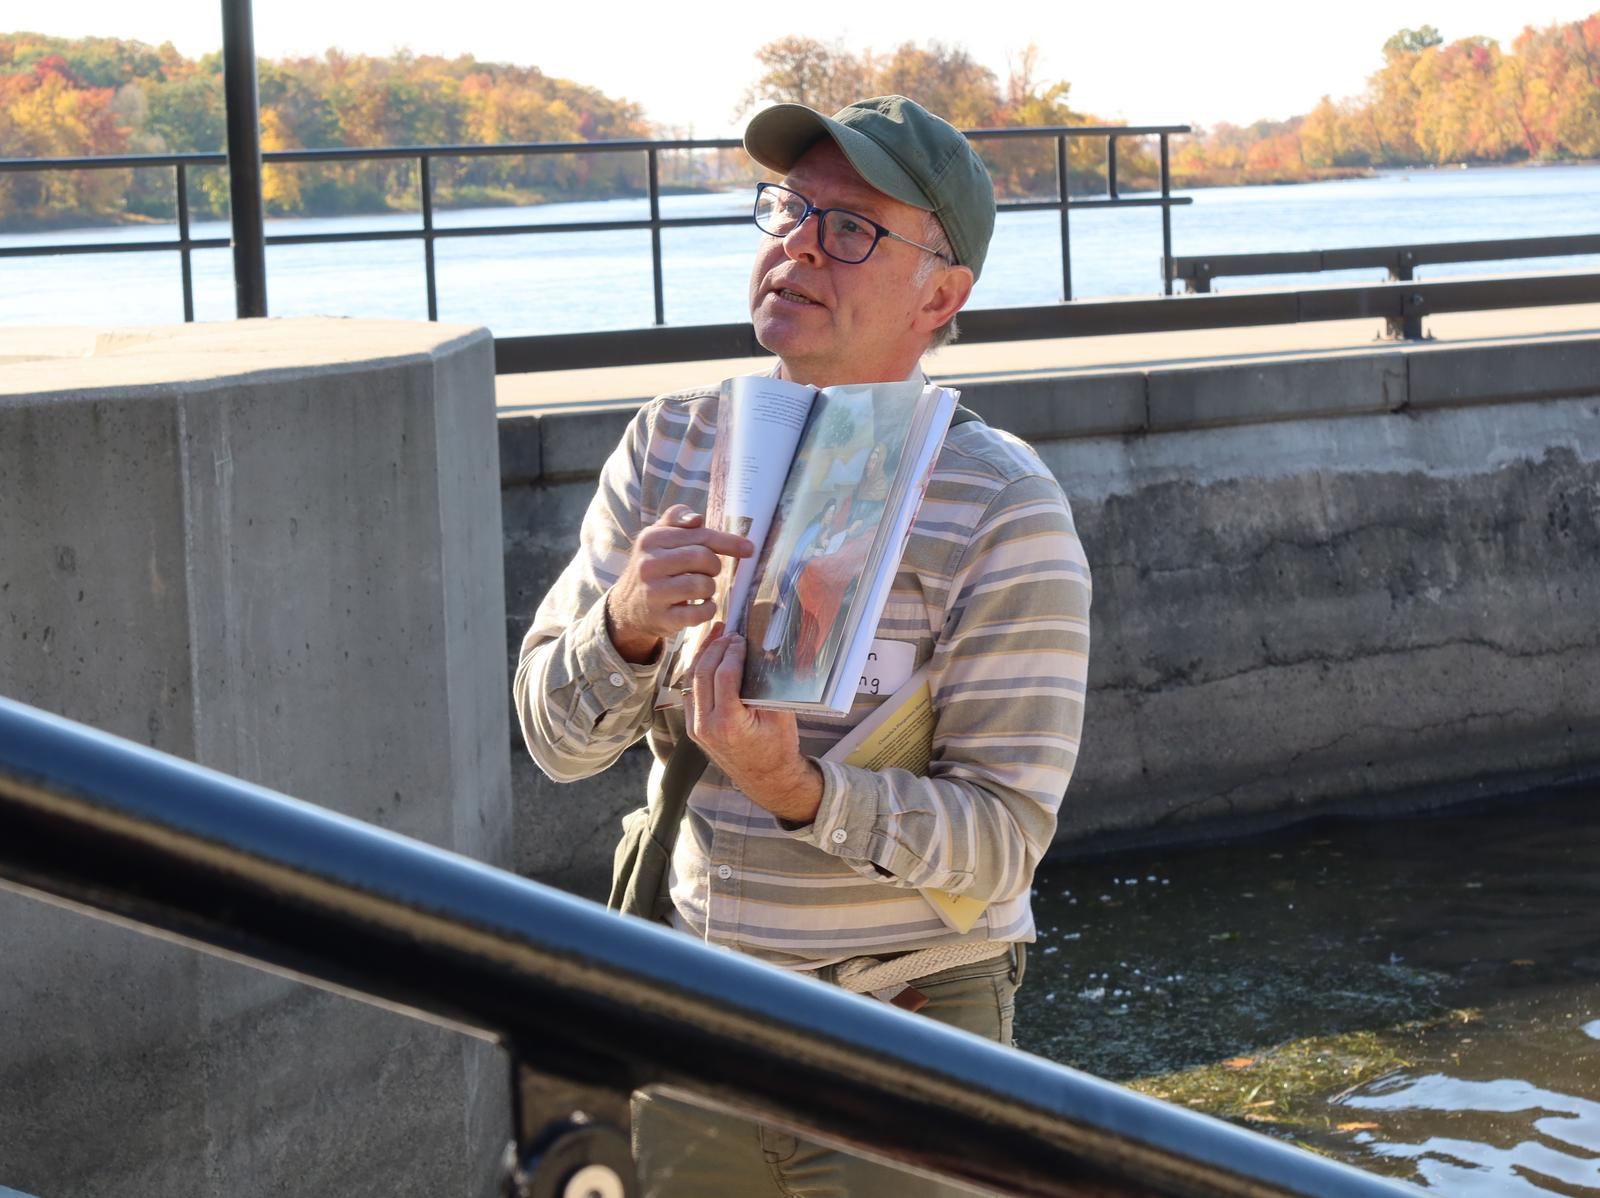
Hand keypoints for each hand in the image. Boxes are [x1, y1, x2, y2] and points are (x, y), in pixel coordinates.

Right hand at [606, 505, 752, 663]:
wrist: (627, 606)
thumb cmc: (653, 566)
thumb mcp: (657, 537)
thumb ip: (676, 519)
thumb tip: (697, 519)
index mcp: (651, 539)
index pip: (700, 535)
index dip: (728, 542)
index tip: (749, 549)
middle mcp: (649, 564)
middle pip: (703, 558)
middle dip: (714, 566)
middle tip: (709, 572)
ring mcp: (654, 593)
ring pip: (703, 585)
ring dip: (710, 588)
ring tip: (701, 589)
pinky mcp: (661, 618)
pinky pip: (699, 613)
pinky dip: (708, 609)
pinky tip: (702, 606)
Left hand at [684, 629, 821, 824]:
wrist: (767, 779)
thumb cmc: (778, 748)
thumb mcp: (781, 716)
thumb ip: (770, 685)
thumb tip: (765, 652)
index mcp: (729, 724)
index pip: (724, 676)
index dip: (732, 652)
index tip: (741, 638)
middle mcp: (706, 726)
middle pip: (702, 674)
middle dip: (715, 648)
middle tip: (729, 632)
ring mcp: (695, 728)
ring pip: (690, 681)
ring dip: (702, 655)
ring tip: (715, 636)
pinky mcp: (693, 727)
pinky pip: (690, 692)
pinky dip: (698, 671)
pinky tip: (708, 656)